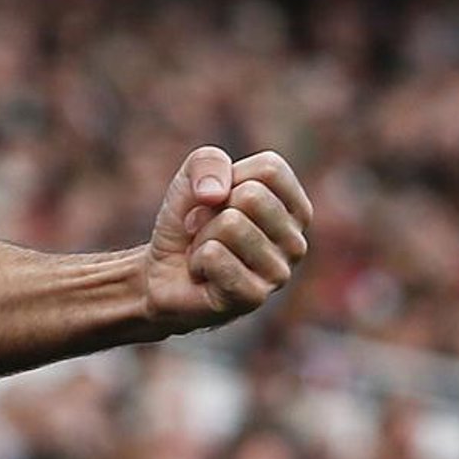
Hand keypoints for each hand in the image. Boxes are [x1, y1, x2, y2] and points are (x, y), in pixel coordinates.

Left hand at [144, 145, 312, 334]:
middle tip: (206, 231)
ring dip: (202, 237)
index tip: (218, 201)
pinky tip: (203, 274)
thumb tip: (216, 194)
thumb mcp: (193, 178)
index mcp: (295, 209)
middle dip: (213, 210)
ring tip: (206, 253)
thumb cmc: (189, 224)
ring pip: (230, 225)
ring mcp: (279, 273)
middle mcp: (296, 242)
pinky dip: (196, 260)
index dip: (229, 179)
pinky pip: (214, 255)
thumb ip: (208, 161)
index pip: (271, 169)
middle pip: (252, 196)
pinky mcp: (254, 297)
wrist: (162, 274)